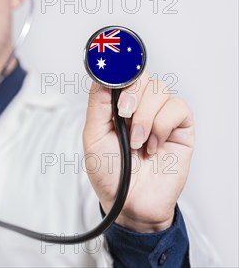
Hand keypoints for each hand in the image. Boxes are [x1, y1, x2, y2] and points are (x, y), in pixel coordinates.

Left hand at [83, 72, 193, 232]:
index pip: (122, 75)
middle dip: (131, 94)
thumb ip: (98, 105)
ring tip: (137, 142)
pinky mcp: (181, 128)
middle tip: (124, 115)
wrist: (130, 202)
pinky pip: (177, 107)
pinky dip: (161, 126)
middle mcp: (140, 107)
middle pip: (142, 77)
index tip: (113, 72)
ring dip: (145, 116)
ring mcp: (161, 116)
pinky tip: (153, 146)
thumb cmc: (109, 173)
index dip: (119, 70)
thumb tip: (102, 76)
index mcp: (116, 106)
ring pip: (160, 89)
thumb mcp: (93, 136)